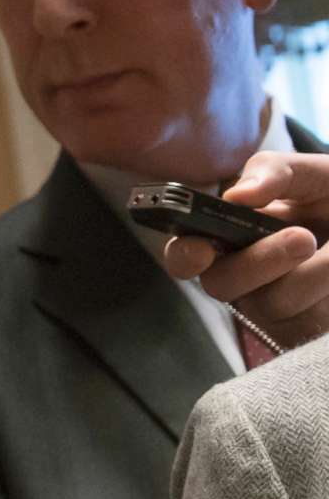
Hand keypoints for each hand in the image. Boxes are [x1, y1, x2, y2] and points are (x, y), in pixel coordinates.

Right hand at [159, 150, 328, 347]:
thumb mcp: (313, 173)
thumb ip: (273, 171)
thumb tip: (236, 195)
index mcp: (232, 233)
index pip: (187, 253)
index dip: (184, 255)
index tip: (201, 250)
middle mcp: (244, 272)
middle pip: (221, 284)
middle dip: (260, 262)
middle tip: (303, 239)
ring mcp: (273, 304)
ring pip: (270, 304)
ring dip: (311, 276)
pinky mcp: (301, 327)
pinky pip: (302, 323)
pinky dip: (326, 293)